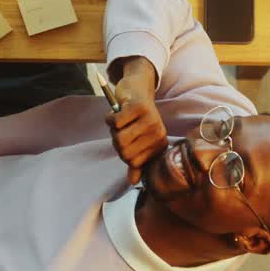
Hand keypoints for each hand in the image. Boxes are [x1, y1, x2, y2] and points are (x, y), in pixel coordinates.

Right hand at [105, 64, 166, 183]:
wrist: (138, 89)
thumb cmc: (136, 118)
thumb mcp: (137, 141)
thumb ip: (136, 162)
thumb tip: (133, 181)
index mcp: (159, 146)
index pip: (132, 162)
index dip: (122, 152)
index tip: (127, 139)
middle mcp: (158, 134)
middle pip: (124, 152)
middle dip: (116, 140)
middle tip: (121, 128)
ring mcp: (150, 120)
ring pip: (119, 138)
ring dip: (112, 129)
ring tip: (120, 120)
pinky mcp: (139, 107)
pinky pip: (115, 122)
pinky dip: (109, 118)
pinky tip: (115, 111)